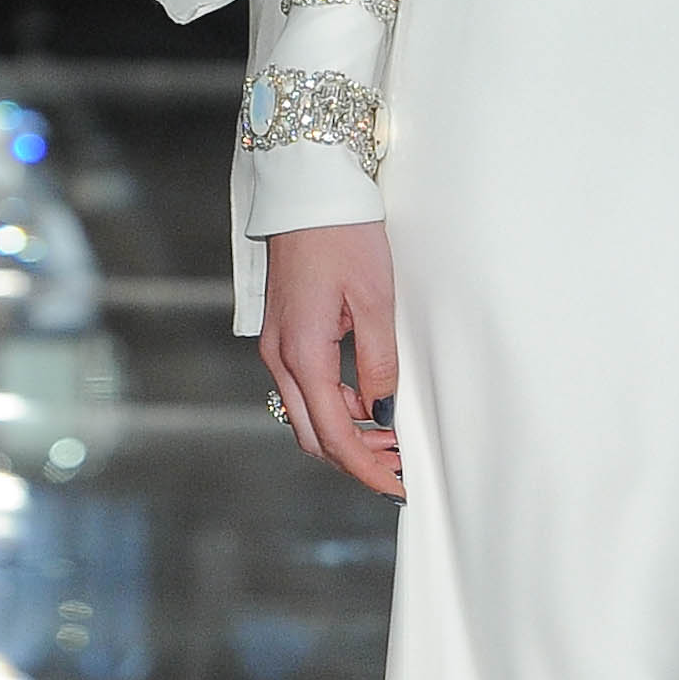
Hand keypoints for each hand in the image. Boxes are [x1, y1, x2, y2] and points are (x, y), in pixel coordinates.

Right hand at [261, 222, 402, 499]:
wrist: (308, 193)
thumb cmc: (343, 237)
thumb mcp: (376, 300)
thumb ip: (379, 363)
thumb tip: (383, 412)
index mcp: (303, 354)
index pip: (334, 434)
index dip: (366, 468)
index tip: (397, 486)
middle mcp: (280, 358)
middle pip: (314, 436)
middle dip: (356, 461)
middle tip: (400, 469)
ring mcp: (278, 348)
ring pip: (307, 416)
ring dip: (347, 436)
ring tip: (393, 441)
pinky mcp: (284, 336)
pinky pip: (306, 390)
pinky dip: (337, 409)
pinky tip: (371, 405)